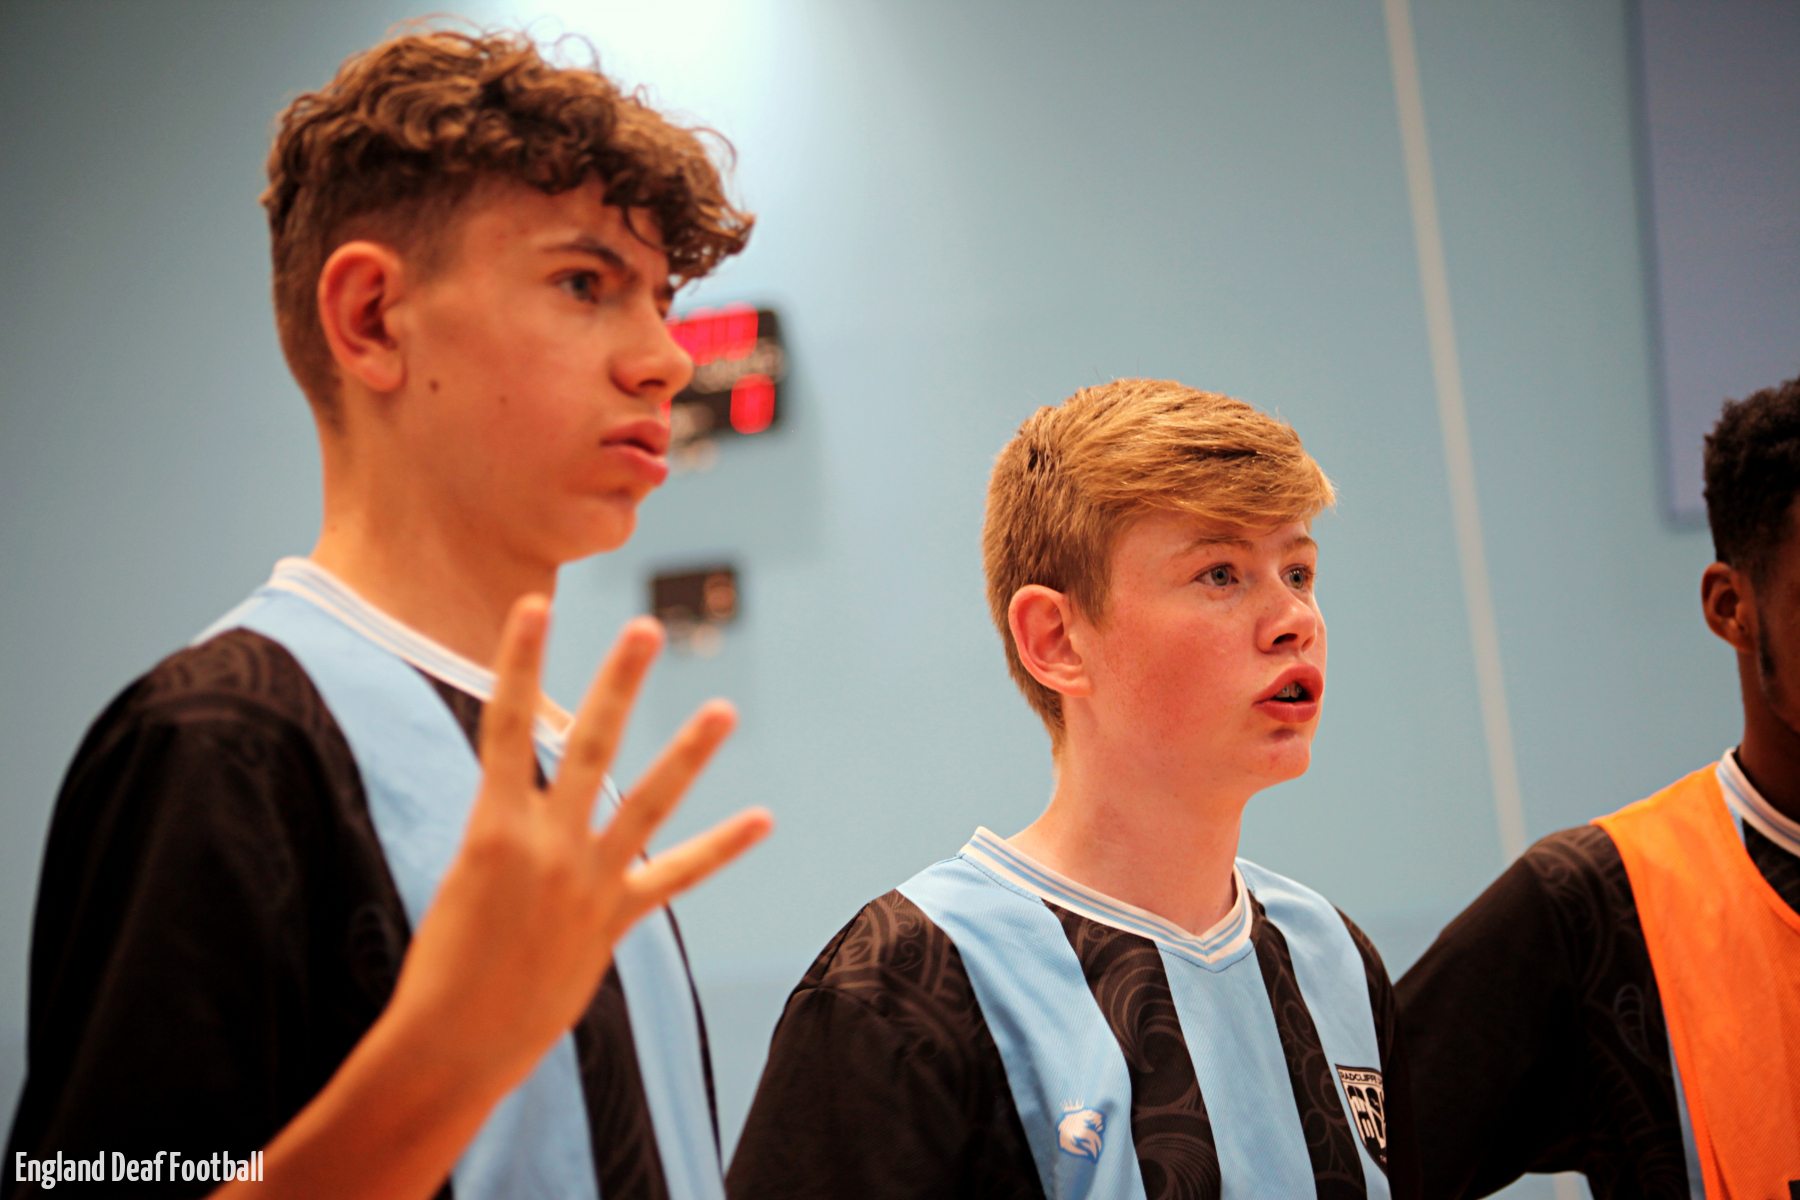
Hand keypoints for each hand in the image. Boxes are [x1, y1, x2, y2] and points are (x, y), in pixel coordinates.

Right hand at [384, 595, 772, 1092]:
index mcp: (490, 826)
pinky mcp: (614, 918)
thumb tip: (529, 810)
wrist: (452, 1041)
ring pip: (647, 801)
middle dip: (617, 683)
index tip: (534, 603)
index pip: (504, 724)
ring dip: (688, 752)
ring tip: (726, 708)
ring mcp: (586, 880)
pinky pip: (677, 875)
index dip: (518, 660)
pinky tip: (762, 818)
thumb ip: (503, 833)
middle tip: (646, 628)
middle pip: (586, 745)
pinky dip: (721, 846)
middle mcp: (544, 844)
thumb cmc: (440, 964)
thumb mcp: (461, 879)